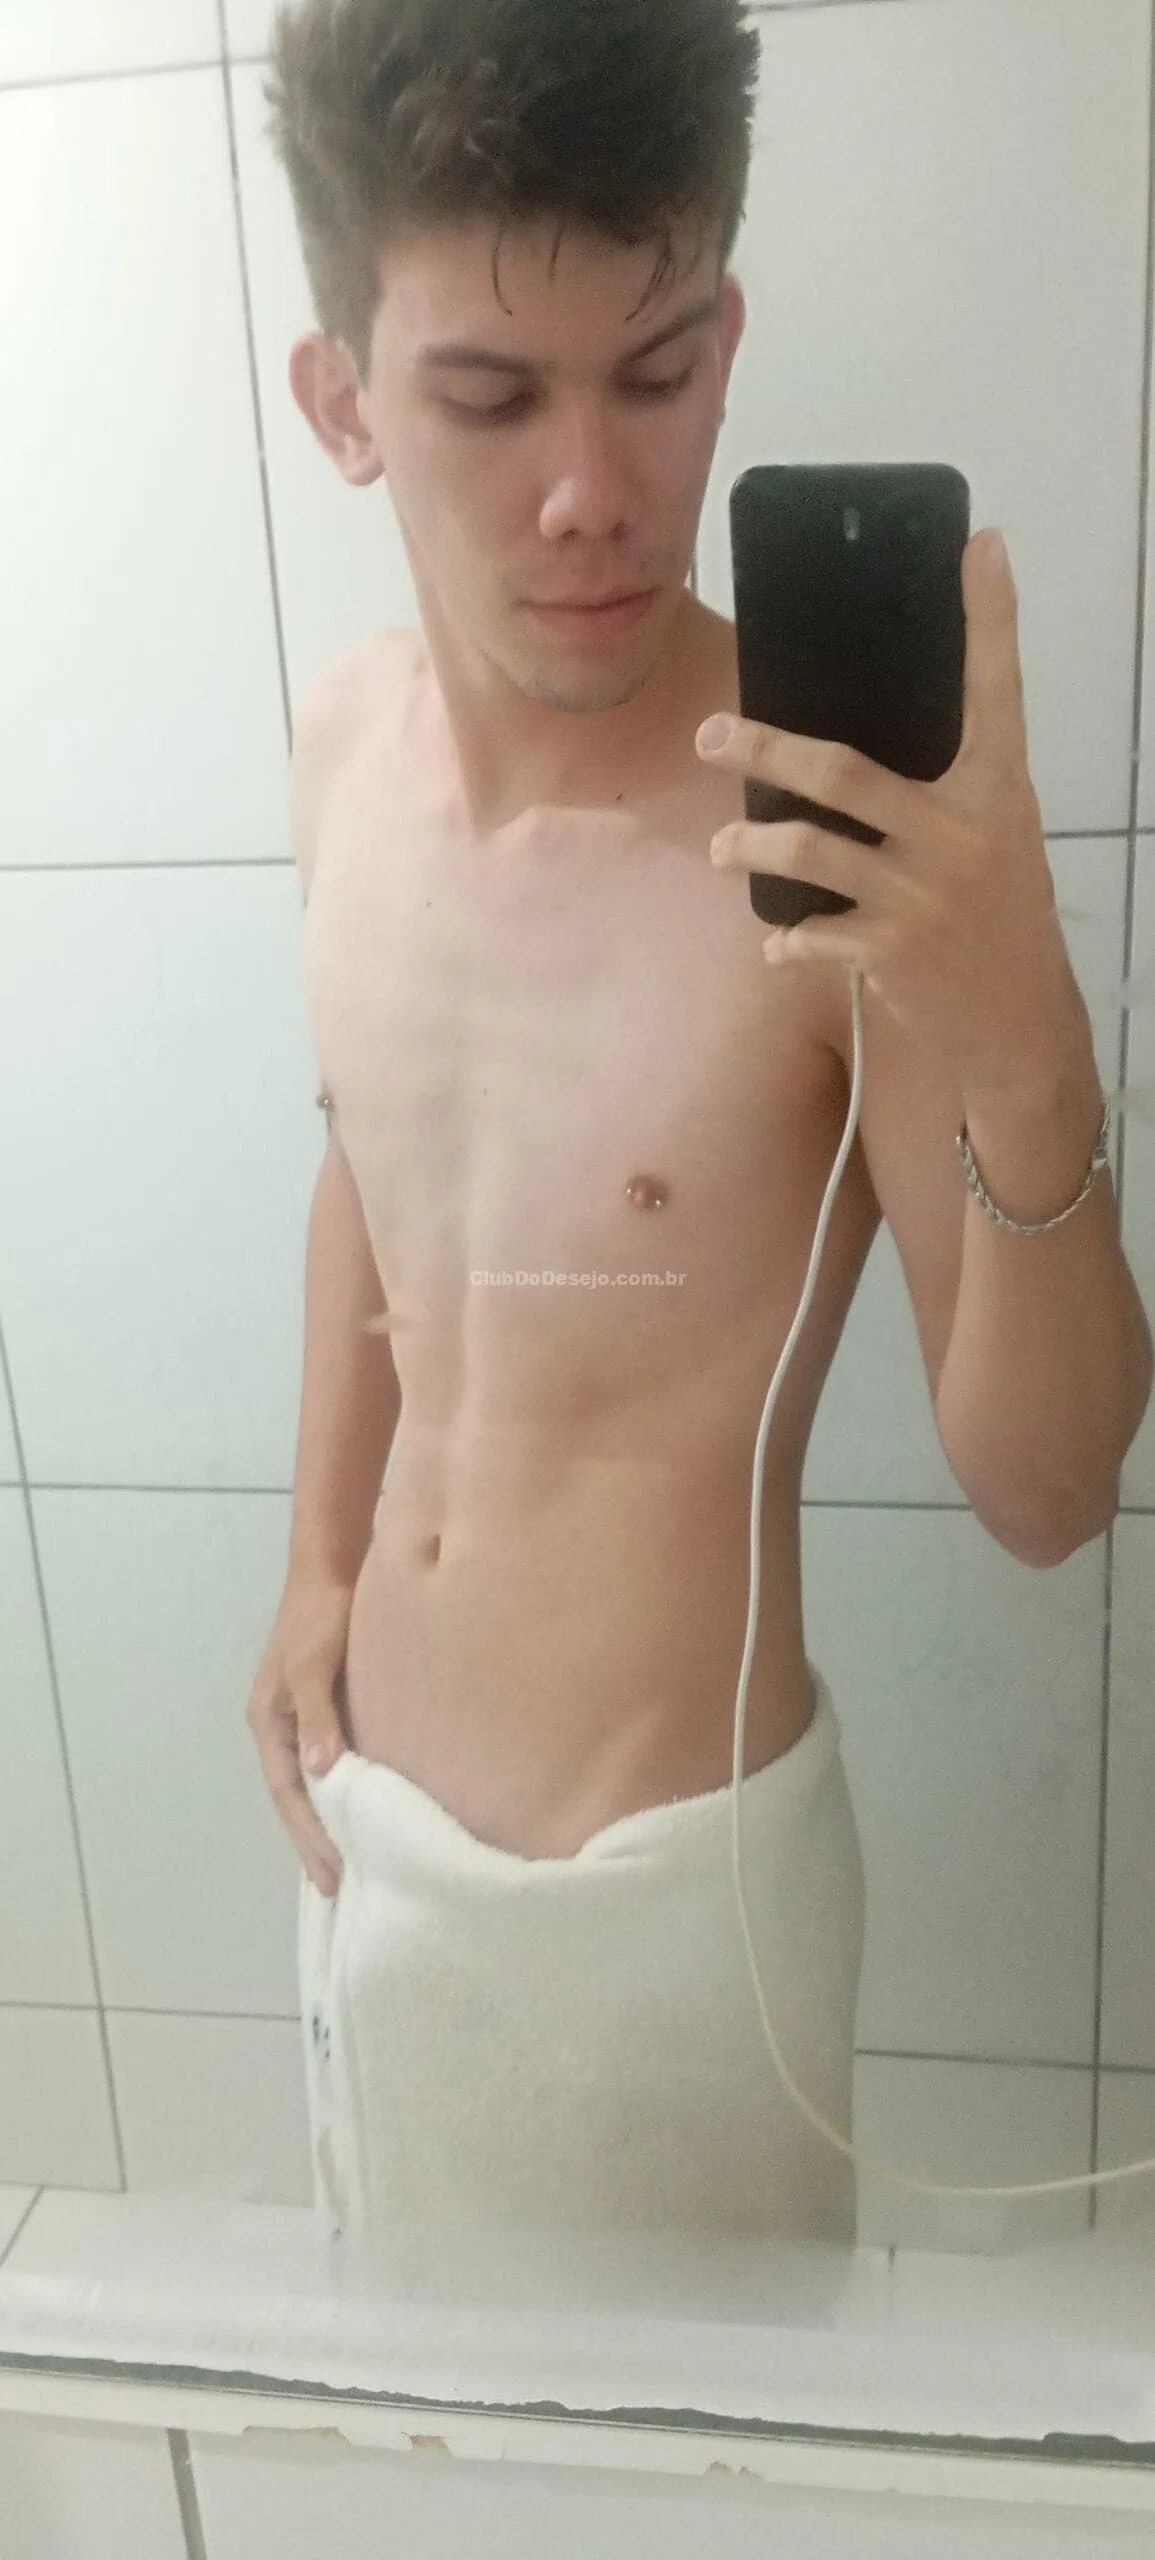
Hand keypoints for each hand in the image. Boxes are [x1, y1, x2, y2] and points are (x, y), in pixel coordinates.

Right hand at [245, 1572, 352, 1897]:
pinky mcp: (331, 1705)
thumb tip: (321, 1773)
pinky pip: (336, 1759)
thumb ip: (318, 1716)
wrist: (334, 1565)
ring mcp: (306, 1716)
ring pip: (316, 1781)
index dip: (309, 1837)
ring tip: (357, 1859)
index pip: (288, 1795)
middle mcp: (283, 1726)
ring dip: (333, 1819)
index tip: (331, 1876)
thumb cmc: (320, 1615)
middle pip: (298, 1796)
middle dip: (317, 1840)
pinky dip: (349, 1789)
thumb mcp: (312, 1664)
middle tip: (341, 1886)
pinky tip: (371, 1807)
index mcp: (269, 1722)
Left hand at [696, 528, 1091, 1101]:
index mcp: (996, 789)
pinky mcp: (889, 951)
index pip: (997, 687)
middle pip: (842, 772)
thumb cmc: (998, 913)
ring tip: (725, 851)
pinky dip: (785, 938)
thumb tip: (852, 750)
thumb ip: (942, 789)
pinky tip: (776, 941)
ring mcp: (921, 894)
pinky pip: (811, 932)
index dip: (992, 615)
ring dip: (751, 850)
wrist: (1018, 1019)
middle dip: (764, 752)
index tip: (982, 545)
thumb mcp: (994, 835)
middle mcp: (960, 833)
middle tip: (710, 736)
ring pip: (809, 851)